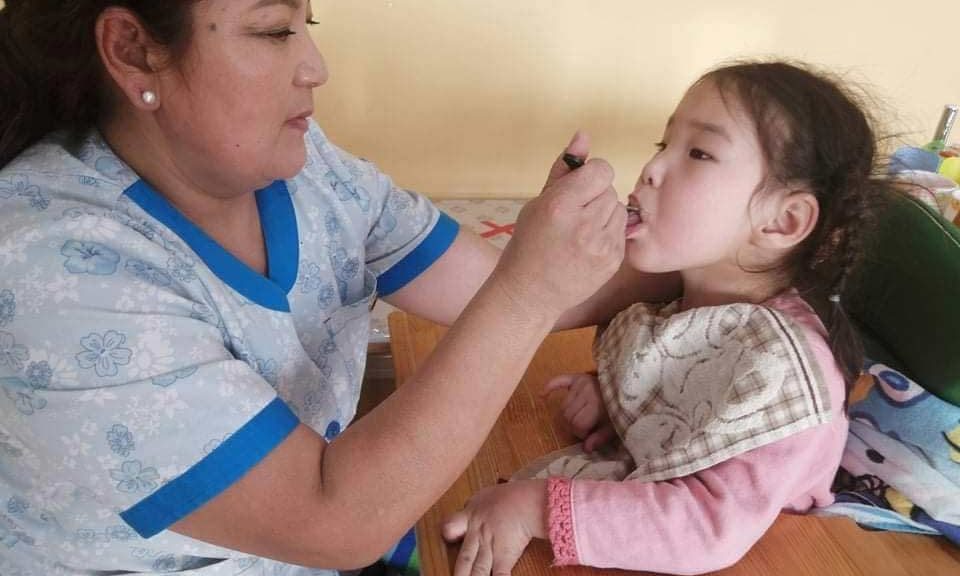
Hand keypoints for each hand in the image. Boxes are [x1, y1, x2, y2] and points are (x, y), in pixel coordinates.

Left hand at [442, 480, 547, 575]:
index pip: (450, 527)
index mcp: (471, 517)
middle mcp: (477, 536)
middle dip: (458, 574)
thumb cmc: (510, 496)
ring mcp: (489, 549)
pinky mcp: (504, 558)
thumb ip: (476, 503)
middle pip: (463, 559)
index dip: (447, 534)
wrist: (525, 503)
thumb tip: (471, 505)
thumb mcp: (487, 494)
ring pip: (477, 571)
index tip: (447, 539)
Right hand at [492, 132, 626, 318]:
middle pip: (609, 189)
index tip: (577, 188)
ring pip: (617, 208)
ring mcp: (601, 246)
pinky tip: (586, 245)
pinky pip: (621, 230)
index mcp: (561, 206)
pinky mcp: (613, 261)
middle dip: (594, 196)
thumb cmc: (529, 245)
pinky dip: (607, 233)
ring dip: (602, 214)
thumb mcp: (537, 203)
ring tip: (579, 230)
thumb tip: (583, 135)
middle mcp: (584, 225)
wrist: (530, 293)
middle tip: (572, 215)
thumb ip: (564, 169)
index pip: (601, 170)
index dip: (590, 175)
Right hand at [544, 372, 617, 451]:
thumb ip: (600, 438)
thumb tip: (586, 449)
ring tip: (578, 416)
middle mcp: (586, 392)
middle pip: (568, 416)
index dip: (581, 433)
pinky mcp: (577, 377)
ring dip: (568, 414)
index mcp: (596, 405)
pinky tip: (542, 395)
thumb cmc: (618, 410)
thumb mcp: (613, 427)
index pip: (577, 424)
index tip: (588, 434)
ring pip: (563, 405)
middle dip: (573, 425)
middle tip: (583, 427)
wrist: (625, 390)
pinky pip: (558, 381)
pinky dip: (549, 387)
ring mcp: (581, 383)